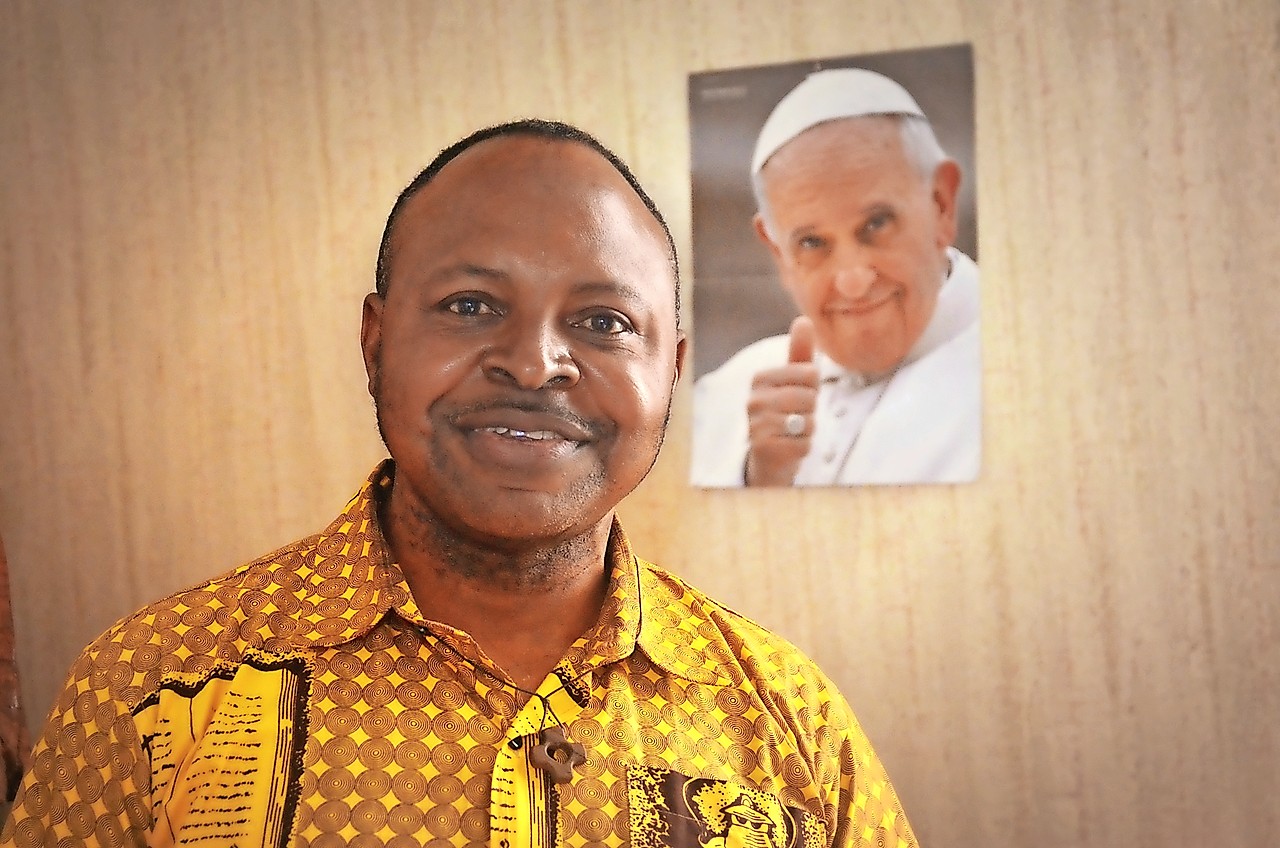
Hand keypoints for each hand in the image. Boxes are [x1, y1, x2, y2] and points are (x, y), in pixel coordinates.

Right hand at [745, 316, 818, 485]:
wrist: (768, 456)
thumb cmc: (785, 412)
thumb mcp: (793, 381)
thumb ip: (799, 352)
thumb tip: (804, 319)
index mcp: (760, 378)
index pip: (809, 373)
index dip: (814, 388)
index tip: (800, 395)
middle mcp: (753, 400)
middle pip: (809, 398)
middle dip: (811, 410)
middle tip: (796, 416)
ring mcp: (756, 425)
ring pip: (808, 422)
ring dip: (808, 430)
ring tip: (792, 431)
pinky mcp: (763, 449)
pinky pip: (803, 444)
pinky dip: (804, 447)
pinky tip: (790, 447)